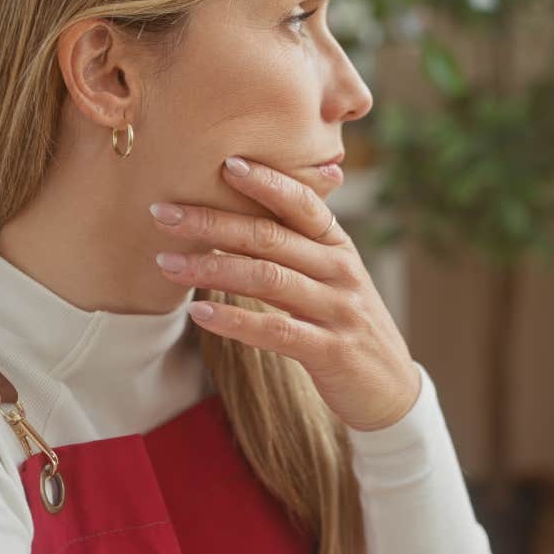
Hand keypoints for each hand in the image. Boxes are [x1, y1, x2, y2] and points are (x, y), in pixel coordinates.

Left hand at [149, 155, 421, 431]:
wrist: (391, 389)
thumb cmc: (345, 323)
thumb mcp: (331, 277)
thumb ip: (296, 247)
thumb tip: (238, 217)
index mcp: (337, 246)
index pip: (301, 203)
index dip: (265, 182)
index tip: (222, 163)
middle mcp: (340, 270)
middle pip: (270, 237)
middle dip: (212, 222)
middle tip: (162, 212)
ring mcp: (337, 310)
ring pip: (267, 279)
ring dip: (211, 268)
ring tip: (167, 263)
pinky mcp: (330, 350)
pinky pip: (275, 330)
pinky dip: (234, 320)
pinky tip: (199, 314)